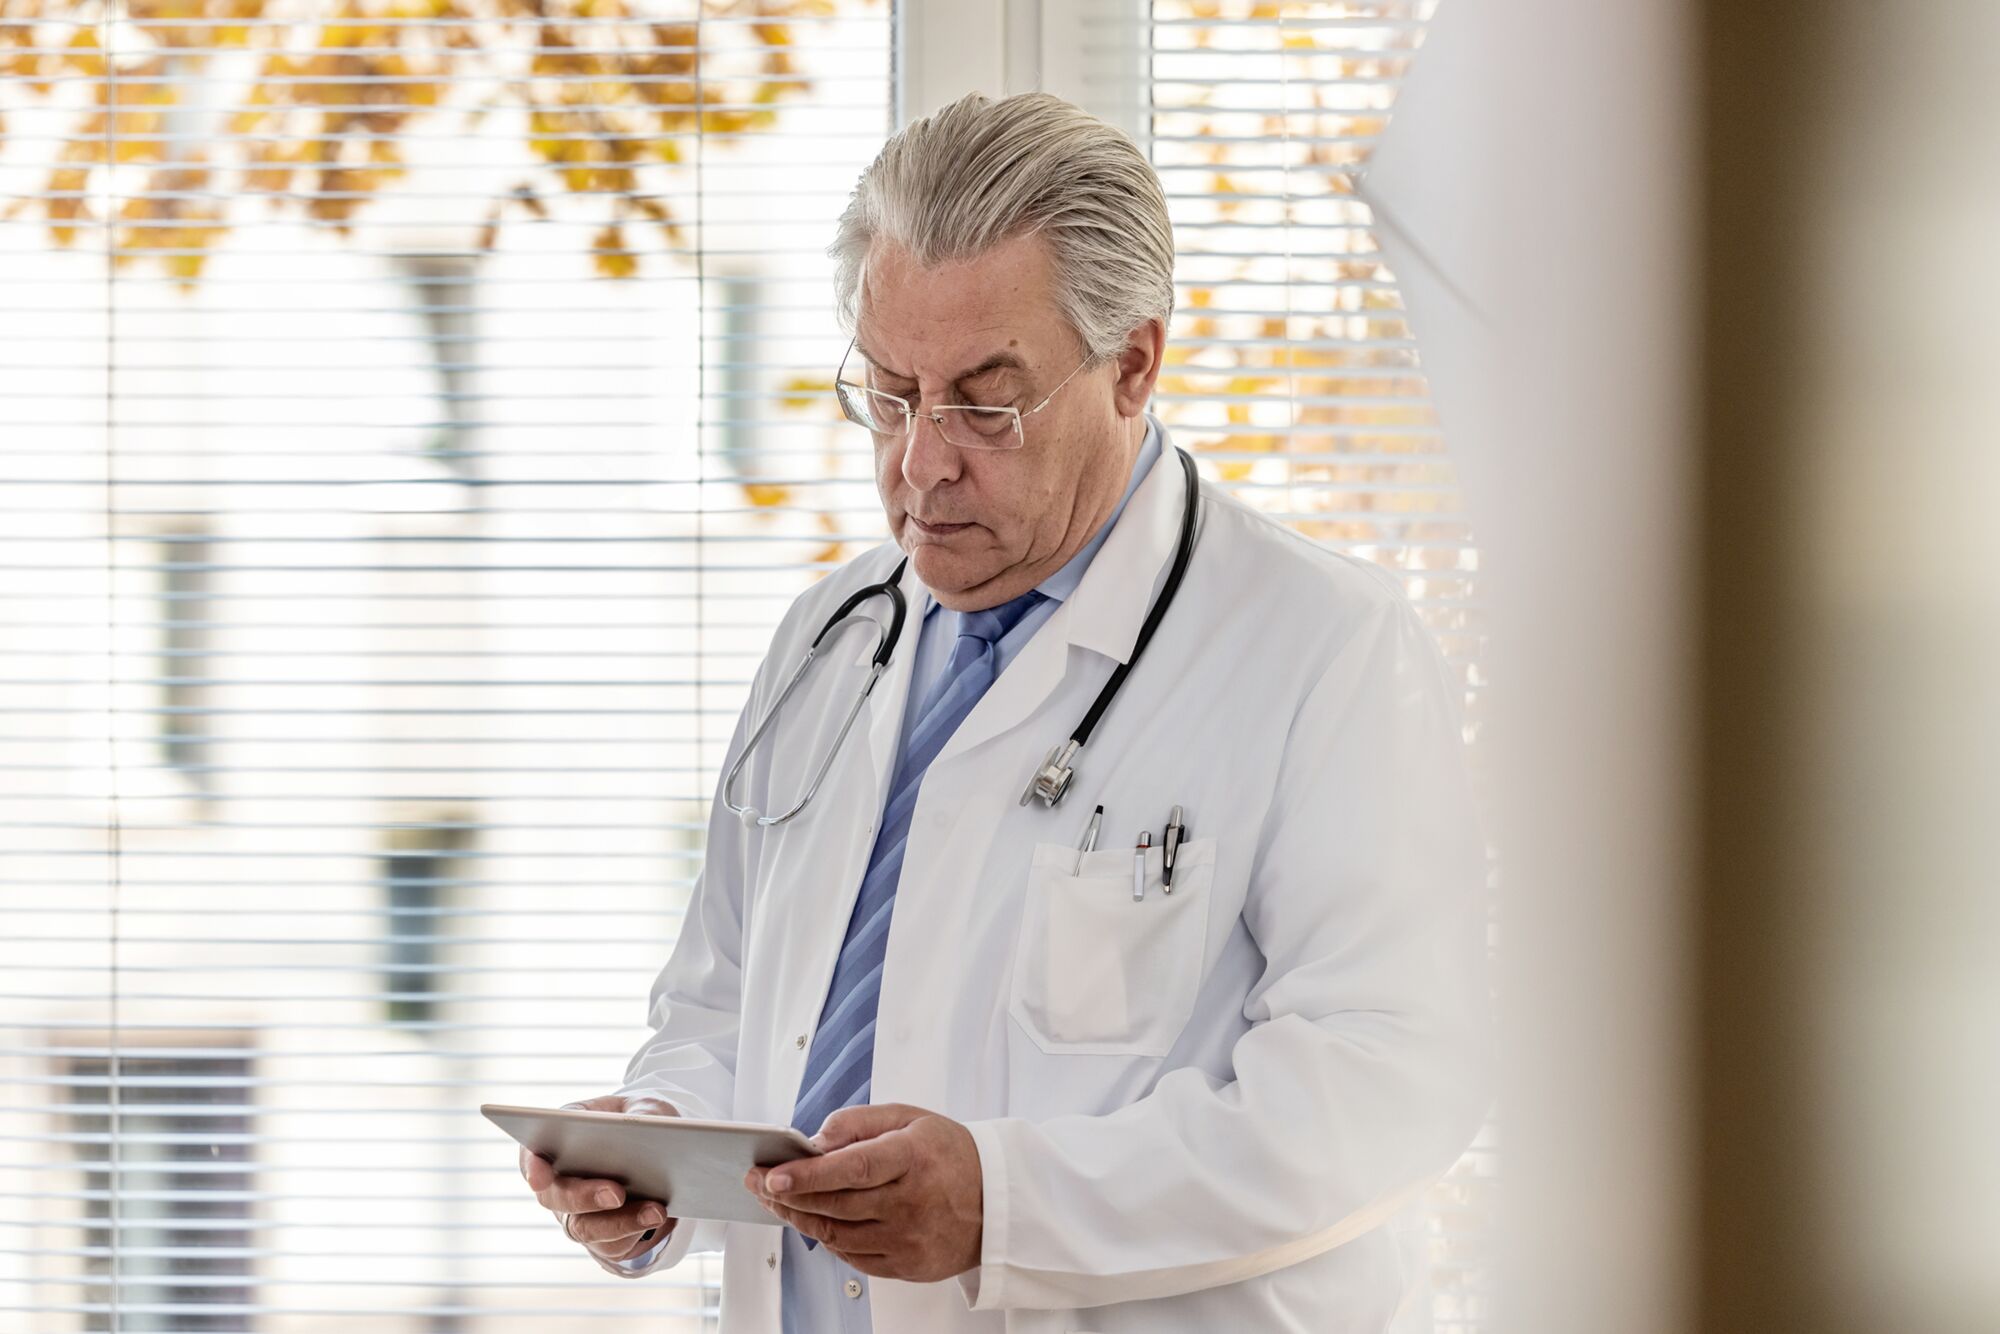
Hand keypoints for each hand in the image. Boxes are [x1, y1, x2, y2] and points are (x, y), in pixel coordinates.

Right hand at [520, 1094, 678, 1262]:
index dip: (533, 1168)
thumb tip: (647, 1123)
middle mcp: (559, 1186)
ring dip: (621, 1222)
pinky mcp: (604, 1238)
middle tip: (616, 1193)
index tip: (540, 1176)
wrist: (654, 1151)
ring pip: (587, 1229)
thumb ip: (641, 1113)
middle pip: (558, 1199)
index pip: (532, 1157)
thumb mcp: (640, 1107)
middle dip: (586, 1198)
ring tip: (656, 1211)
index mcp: (556, 1144)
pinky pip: (613, 1246)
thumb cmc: (634, 1122)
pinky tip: (659, 1219)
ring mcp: (578, 1216)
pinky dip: (636, 1234)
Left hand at [744, 1103, 982, 1281]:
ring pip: (837, 1234)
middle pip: (836, 1205)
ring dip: (800, 1218)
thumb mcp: (910, 1118)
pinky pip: (852, 1257)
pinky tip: (813, 1221)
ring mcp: (910, 1239)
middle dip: (789, 1194)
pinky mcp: (907, 1266)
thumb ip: (859, 1122)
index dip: (809, 1174)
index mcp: (914, 1158)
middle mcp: (912, 1202)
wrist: (995, 1200)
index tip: (773, 1173)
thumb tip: (815, 1141)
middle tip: (758, 1182)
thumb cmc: (948, 1154)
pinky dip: (827, 1239)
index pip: (853, 1168)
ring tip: (777, 1200)